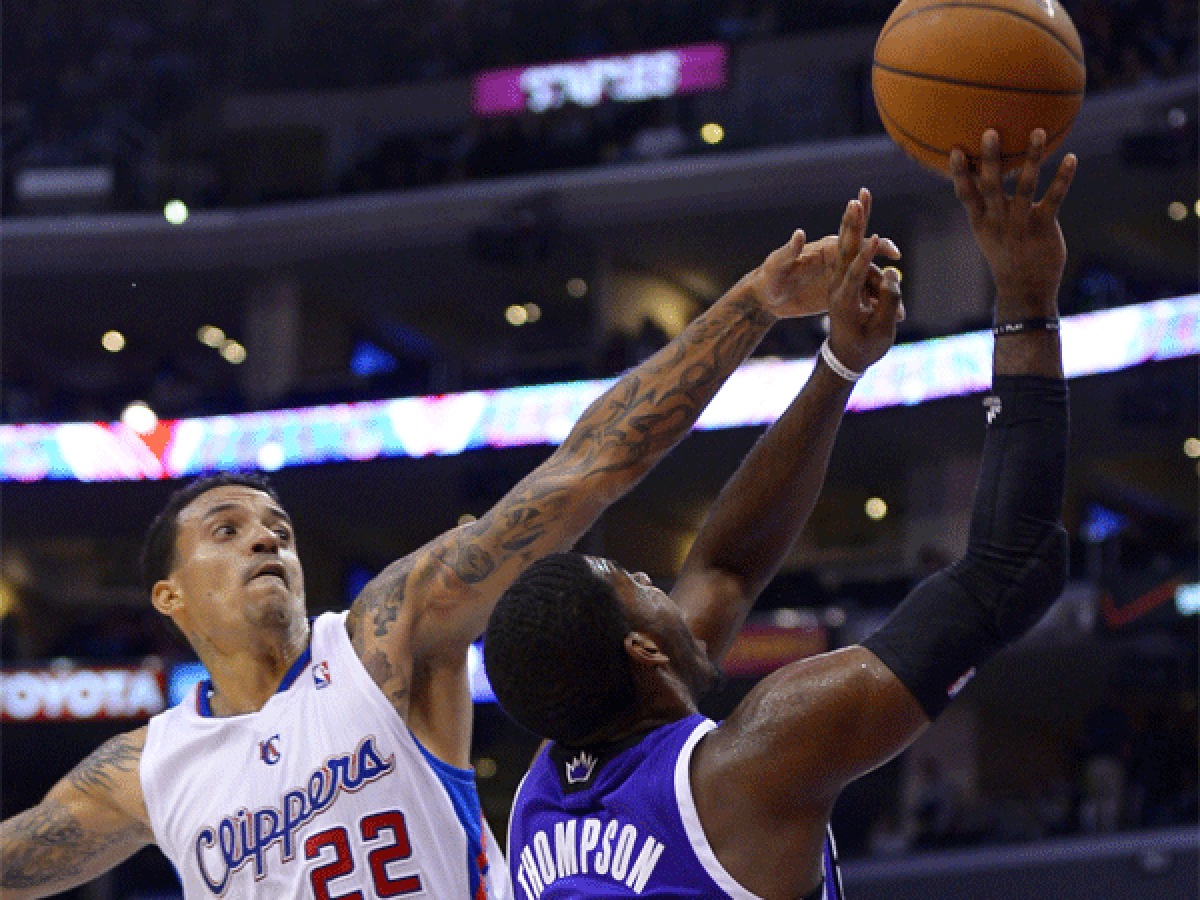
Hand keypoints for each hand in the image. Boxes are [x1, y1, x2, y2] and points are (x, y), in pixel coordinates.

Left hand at [746, 194, 900, 320]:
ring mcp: (839, 277)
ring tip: (901, 315)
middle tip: (901, 269)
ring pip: (868, 283)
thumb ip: (788, 251)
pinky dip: (875, 307)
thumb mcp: (777, 265)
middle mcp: (836, 261)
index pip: (855, 243)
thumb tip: (799, 233)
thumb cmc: (768, 279)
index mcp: (825, 250)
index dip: (874, 245)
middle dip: (886, 267)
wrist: (766, 298)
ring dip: (884, 296)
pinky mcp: (837, 293)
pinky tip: (888, 321)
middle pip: (867, 259)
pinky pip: (861, 298)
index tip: (892, 251)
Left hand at [825, 190, 904, 373]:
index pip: (855, 272)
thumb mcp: (879, 332)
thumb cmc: (863, 348)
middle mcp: (839, 285)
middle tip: (858, 197)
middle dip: (855, 222)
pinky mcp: (848, 279)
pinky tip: (863, 213)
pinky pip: (857, 255)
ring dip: (856, 220)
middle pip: (847, 247)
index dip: (867, 256)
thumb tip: (893, 274)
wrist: (845, 358)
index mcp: (843, 299)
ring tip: (859, 197)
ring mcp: (842, 281)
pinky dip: (861, 236)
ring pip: (850, 245)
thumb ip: (887, 302)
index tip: (876, 238)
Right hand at [950, 129, 1076, 316]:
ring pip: (1024, 187)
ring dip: (1030, 158)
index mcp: (981, 222)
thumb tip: (987, 180)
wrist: (1025, 290)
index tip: (955, 149)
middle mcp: (998, 222)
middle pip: (991, 186)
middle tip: (990, 131)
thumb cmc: (1007, 257)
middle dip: (989, 159)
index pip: (966, 195)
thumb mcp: (990, 234)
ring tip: (1037, 131)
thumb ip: (988, 208)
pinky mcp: (1044, 228)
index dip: (959, 173)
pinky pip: (1053, 199)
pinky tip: (1071, 158)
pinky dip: (1062, 178)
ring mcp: (1021, 224)